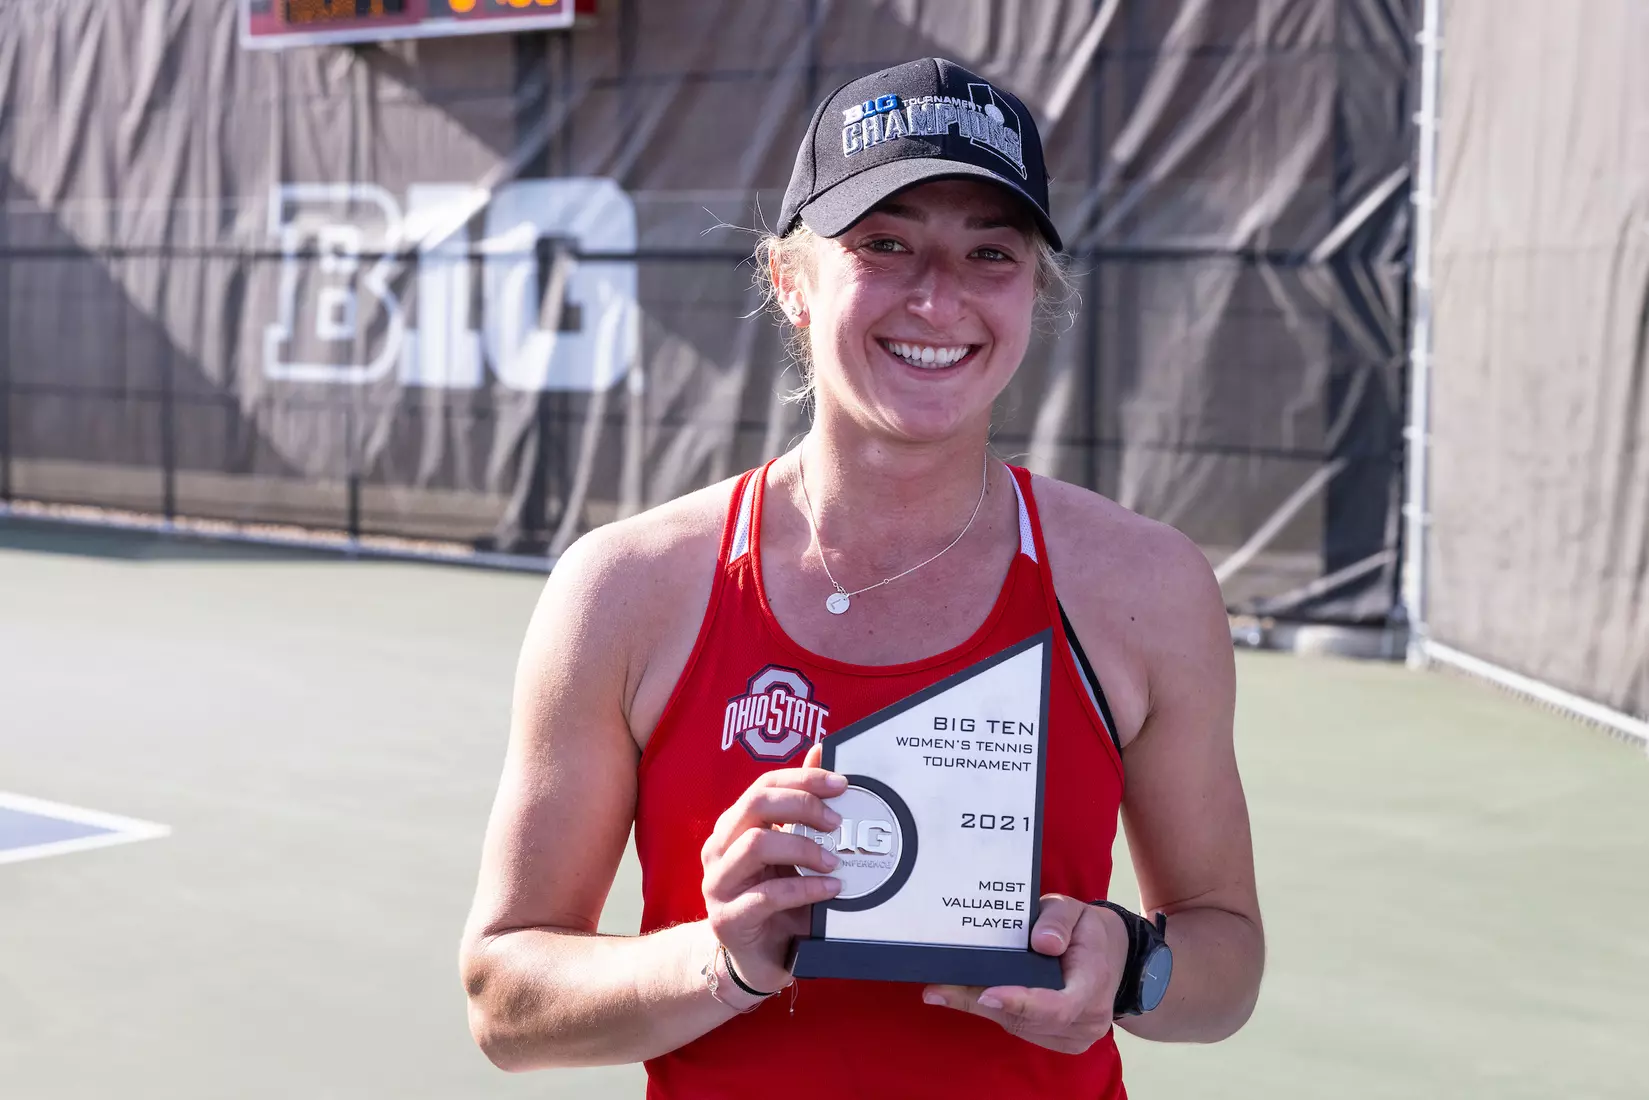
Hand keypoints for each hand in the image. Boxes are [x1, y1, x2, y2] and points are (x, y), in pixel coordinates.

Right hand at [700, 743, 844, 994]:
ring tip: (834, 861)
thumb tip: (820, 751)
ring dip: (803, 848)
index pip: (764, 786)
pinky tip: (830, 889)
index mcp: (734, 826)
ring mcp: (717, 884)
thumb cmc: (776, 902)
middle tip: (836, 822)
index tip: (841, 785)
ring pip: (755, 845)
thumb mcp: (792, 851)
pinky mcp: (727, 919)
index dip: (803, 779)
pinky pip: (766, 896)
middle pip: (754, 806)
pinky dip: (804, 889)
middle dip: (802, 806)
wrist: (755, 959)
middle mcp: (718, 849)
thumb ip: (801, 805)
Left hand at [922, 894, 1129, 1054]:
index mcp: (1093, 982)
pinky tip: (970, 996)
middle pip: (1028, 1020)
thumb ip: (1058, 919)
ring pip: (1020, 1027)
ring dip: (983, 1009)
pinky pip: (1022, 1030)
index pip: (1057, 1005)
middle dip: (981, 1003)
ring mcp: (1076, 1036)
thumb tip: (1042, 942)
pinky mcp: (1062, 1041)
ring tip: (945, 990)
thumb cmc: (1087, 931)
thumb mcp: (1075, 909)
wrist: (1113, 957)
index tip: (986, 994)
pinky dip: (996, 1013)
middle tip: (938, 990)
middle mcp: (1088, 1018)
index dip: (1020, 1003)